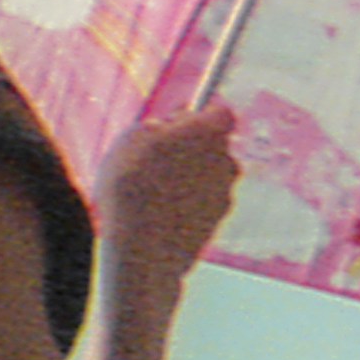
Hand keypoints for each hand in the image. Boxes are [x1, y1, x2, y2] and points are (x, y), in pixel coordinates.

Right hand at [99, 111, 242, 296]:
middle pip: (214, 146)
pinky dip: (188, 202)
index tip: (177, 123)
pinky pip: (204, 202)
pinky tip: (160, 210)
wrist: (144, 245)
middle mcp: (227, 162)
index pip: (221, 114)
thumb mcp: (132, 137)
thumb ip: (159, 125)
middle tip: (155, 157)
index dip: (200, 116)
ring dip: (188, 177)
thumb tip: (171, 125)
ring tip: (152, 188)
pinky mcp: (219, 221)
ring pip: (209, 176)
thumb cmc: (132, 184)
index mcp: (209, 134)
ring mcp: (226, 193)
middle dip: (191, 148)